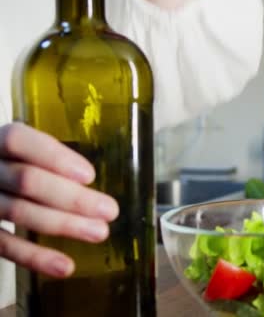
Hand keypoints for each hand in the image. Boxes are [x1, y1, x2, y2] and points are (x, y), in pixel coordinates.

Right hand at [0, 123, 118, 277]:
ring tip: (99, 232)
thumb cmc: (16, 165)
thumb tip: (92, 183)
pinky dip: (34, 257)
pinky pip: (3, 245)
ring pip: (18, 212)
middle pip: (26, 180)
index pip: (19, 141)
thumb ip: (48, 159)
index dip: (54, 157)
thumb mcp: (26, 153)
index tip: (89, 175)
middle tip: (109, 210)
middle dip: (72, 198)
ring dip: (64, 224)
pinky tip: (64, 266)